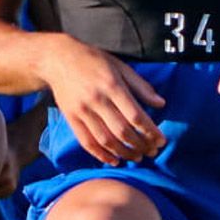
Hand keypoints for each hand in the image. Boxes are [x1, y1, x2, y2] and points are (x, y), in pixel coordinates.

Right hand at [43, 36, 165, 165]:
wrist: (58, 59)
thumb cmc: (94, 60)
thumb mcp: (120, 66)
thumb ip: (141, 86)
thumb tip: (161, 104)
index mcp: (112, 85)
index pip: (135, 116)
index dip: (150, 132)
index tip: (161, 141)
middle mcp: (97, 99)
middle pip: (122, 131)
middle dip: (141, 145)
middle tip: (152, 152)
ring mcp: (82, 110)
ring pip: (106, 140)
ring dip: (124, 153)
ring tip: (137, 157)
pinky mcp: (71, 117)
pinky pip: (86, 141)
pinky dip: (101, 155)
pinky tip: (113, 160)